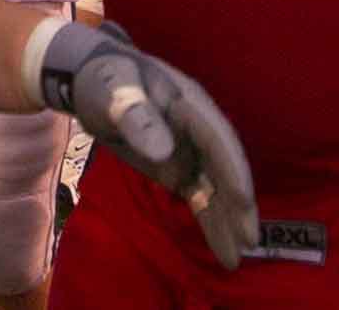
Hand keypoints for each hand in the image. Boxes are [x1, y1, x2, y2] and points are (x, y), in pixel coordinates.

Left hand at [36, 20, 258, 268]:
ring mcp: (190, 150)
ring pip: (214, 188)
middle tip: (249, 241)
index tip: (244, 202)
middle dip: (237, 205)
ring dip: (226, 221)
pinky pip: (199, 197)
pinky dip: (210, 220)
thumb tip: (164, 151)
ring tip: (235, 259)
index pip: (217, 140)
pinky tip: (223, 248)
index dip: (232, 170)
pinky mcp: (177, 168)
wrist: (89, 80)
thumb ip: (136, 115)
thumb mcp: (114, 90)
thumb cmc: (103, 79)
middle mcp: (198, 130)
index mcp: (189, 104)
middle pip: (223, 169)